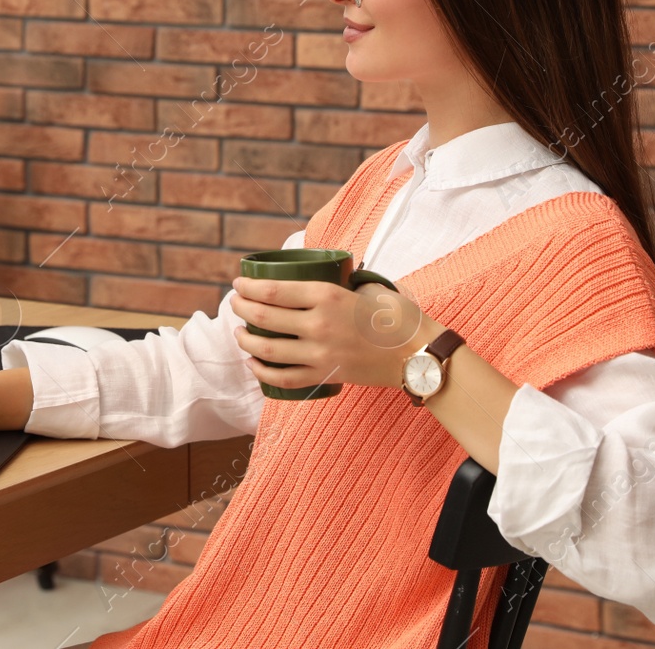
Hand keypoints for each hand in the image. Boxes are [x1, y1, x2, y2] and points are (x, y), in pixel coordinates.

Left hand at [230, 276, 432, 391]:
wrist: (418, 353)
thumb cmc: (396, 315)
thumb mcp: (367, 287)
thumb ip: (342, 282)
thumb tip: (322, 277)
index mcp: (328, 296)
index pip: (273, 291)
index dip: (248, 287)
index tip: (238, 283)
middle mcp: (319, 325)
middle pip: (264, 317)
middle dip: (241, 308)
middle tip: (235, 303)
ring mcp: (321, 354)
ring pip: (267, 350)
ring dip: (245, 340)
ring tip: (238, 331)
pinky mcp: (326, 376)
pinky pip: (284, 378)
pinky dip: (262, 372)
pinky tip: (253, 364)